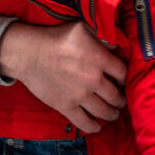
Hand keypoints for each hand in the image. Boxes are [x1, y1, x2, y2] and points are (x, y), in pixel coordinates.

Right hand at [0, 21, 126, 132]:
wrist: (28, 53)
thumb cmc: (55, 37)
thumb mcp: (82, 27)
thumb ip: (102, 36)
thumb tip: (117, 45)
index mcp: (99, 59)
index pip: (123, 73)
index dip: (126, 78)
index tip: (125, 81)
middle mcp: (93, 79)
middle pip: (116, 95)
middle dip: (121, 99)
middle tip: (121, 100)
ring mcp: (80, 95)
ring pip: (104, 111)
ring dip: (112, 114)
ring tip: (114, 113)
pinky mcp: (66, 106)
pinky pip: (84, 122)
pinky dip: (93, 127)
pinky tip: (98, 127)